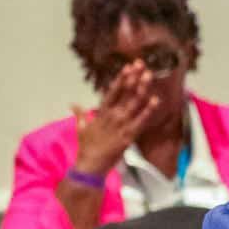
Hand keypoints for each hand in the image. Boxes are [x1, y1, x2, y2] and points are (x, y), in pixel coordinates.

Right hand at [71, 62, 161, 176]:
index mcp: (102, 112)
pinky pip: (141, 121)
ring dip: (142, 88)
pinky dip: (148, 110)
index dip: (121, 78)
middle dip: (134, 77)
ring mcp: (121, 125)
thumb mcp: (80, 128)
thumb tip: (72, 104)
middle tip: (141, 64)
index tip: (128, 67)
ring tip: (149, 74)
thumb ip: (79, 114)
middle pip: (125, 93)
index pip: (113, 91)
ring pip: (134, 103)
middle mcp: (112, 115)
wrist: (90, 164)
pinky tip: (155, 99)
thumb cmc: (86, 147)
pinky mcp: (128, 136)